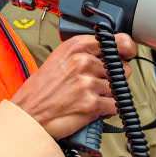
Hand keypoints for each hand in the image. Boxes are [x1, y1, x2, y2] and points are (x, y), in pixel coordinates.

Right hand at [11, 33, 136, 139]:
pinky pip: (115, 106)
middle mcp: (82, 62)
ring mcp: (87, 83)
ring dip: (108, 96)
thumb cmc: (42, 90)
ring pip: (118, 89)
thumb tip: (114, 55)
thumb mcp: (60, 59)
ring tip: (87, 98)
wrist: (27, 115)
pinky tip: (91, 109)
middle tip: (96, 85)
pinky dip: (107, 110)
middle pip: (121, 68)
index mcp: (76, 47)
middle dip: (114, 78)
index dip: (126, 49)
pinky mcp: (91, 104)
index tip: (128, 54)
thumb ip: (85, 54)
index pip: (117, 41)